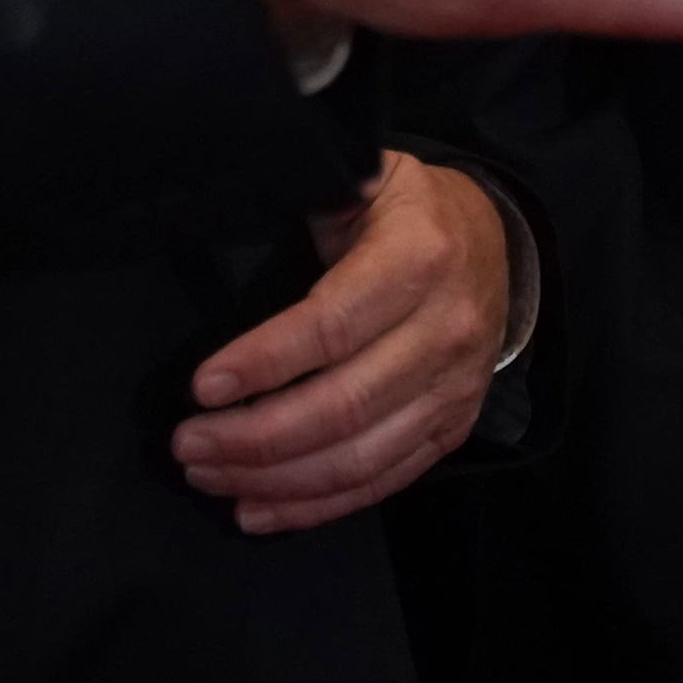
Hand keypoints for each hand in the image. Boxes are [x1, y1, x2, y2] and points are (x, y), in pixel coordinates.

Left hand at [170, 152, 507, 531]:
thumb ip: (317, 189)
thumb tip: (246, 193)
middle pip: (344, 405)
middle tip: (188, 444)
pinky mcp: (452, 427)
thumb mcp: (370, 175)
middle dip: (255, 436)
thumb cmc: (408, 211)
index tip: (202, 386)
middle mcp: (446, 329)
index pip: (334, 325)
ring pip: (360, 456)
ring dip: (275, 478)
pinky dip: (316, 505)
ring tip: (208, 473)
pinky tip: (257, 507)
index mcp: (419, 258)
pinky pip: (383, 481)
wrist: (494, 241)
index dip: (266, 361)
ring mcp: (454, 386)